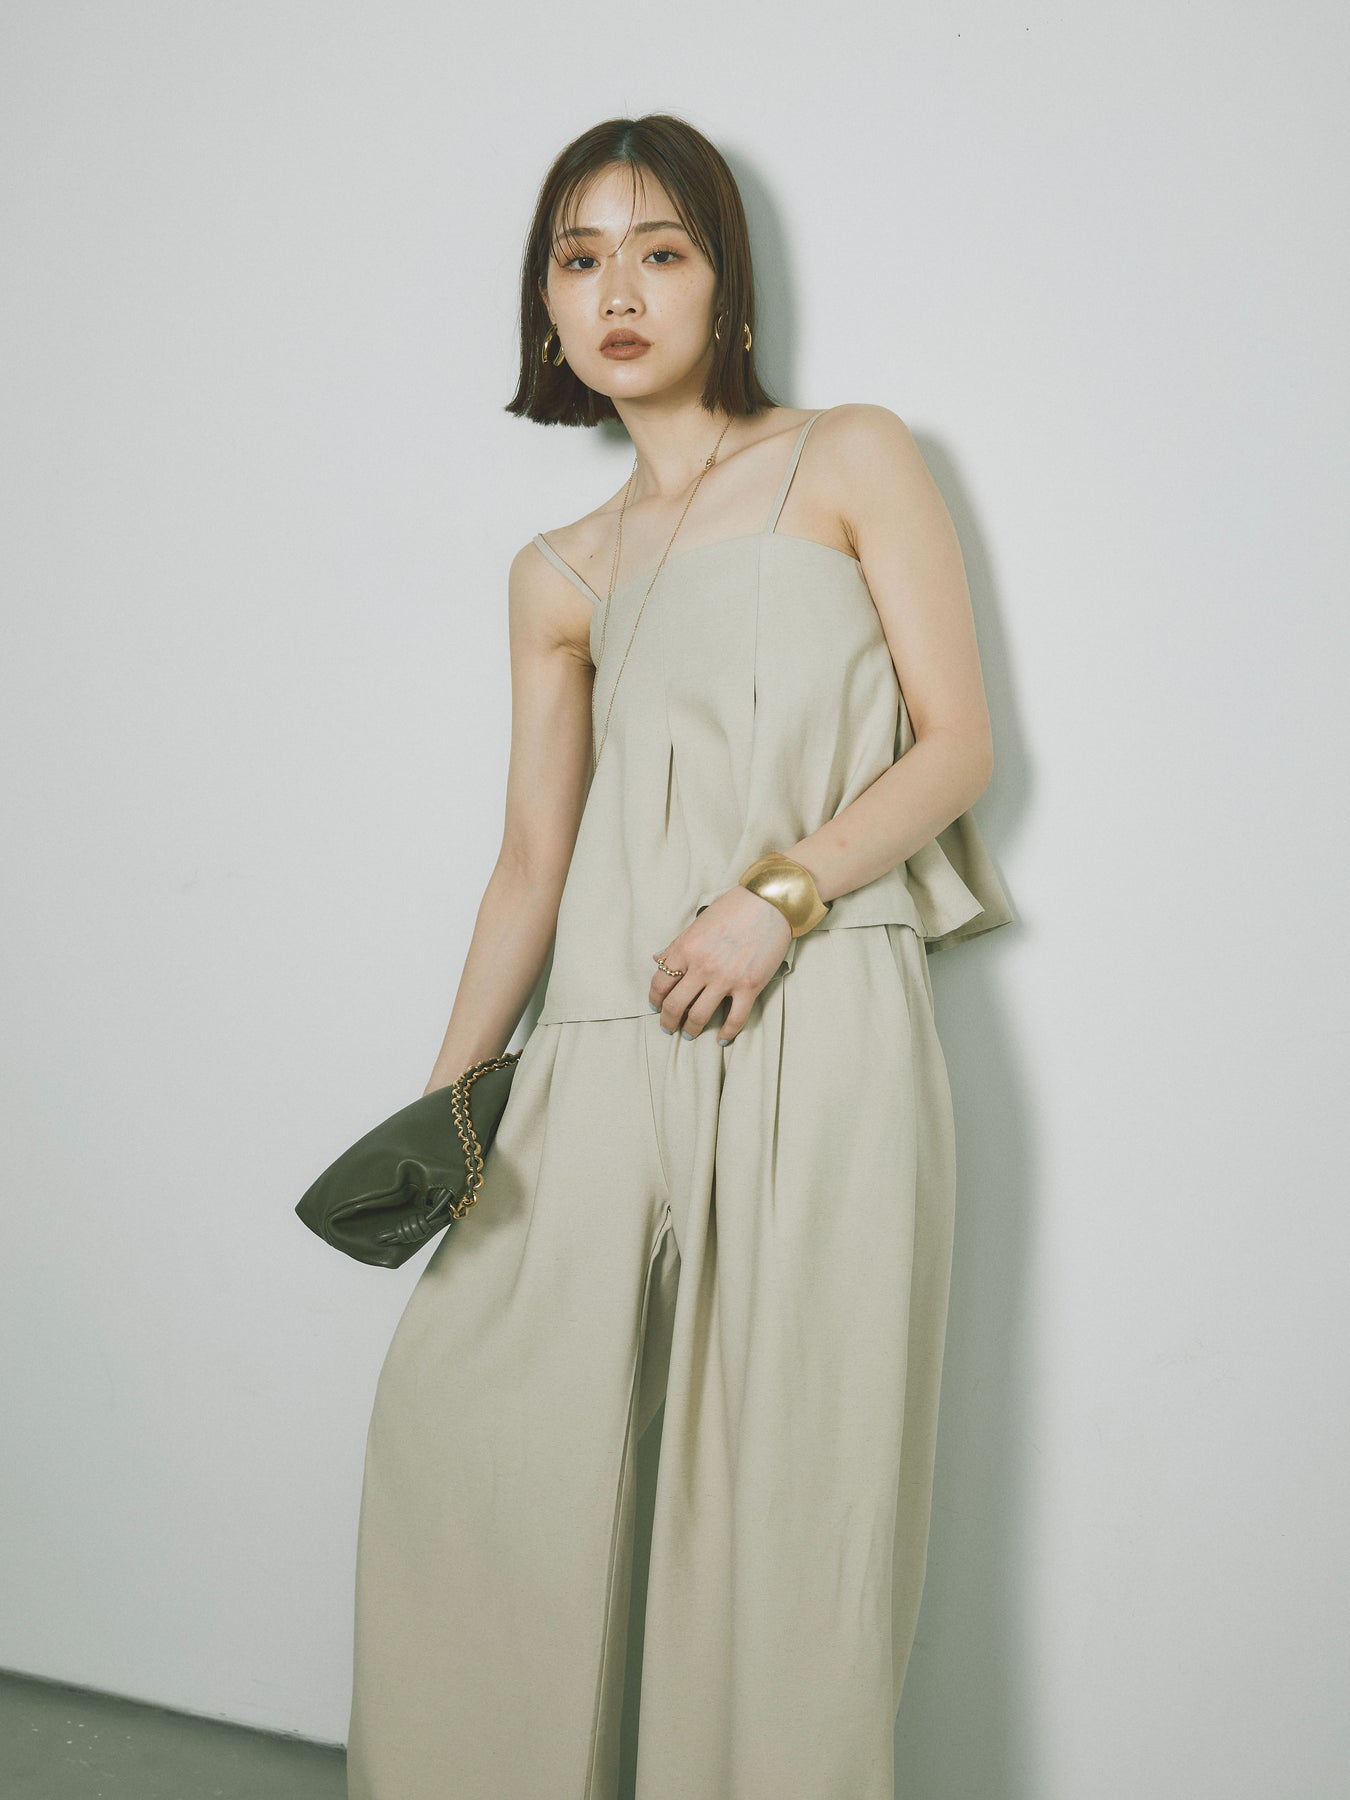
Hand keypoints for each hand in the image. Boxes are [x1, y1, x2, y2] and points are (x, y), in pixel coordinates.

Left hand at [648, 885, 792, 1042]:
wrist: (770, 902)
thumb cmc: (734, 908)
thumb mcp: (698, 923)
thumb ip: (677, 944)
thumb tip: (658, 959)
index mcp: (686, 948)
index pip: (660, 983)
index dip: (654, 999)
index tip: (655, 1006)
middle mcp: (702, 966)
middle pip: (674, 1005)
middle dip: (667, 1021)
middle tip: (667, 1027)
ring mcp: (726, 978)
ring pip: (699, 1017)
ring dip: (690, 1030)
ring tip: (688, 1034)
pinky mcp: (750, 986)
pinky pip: (735, 1019)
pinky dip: (726, 1033)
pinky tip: (721, 1038)